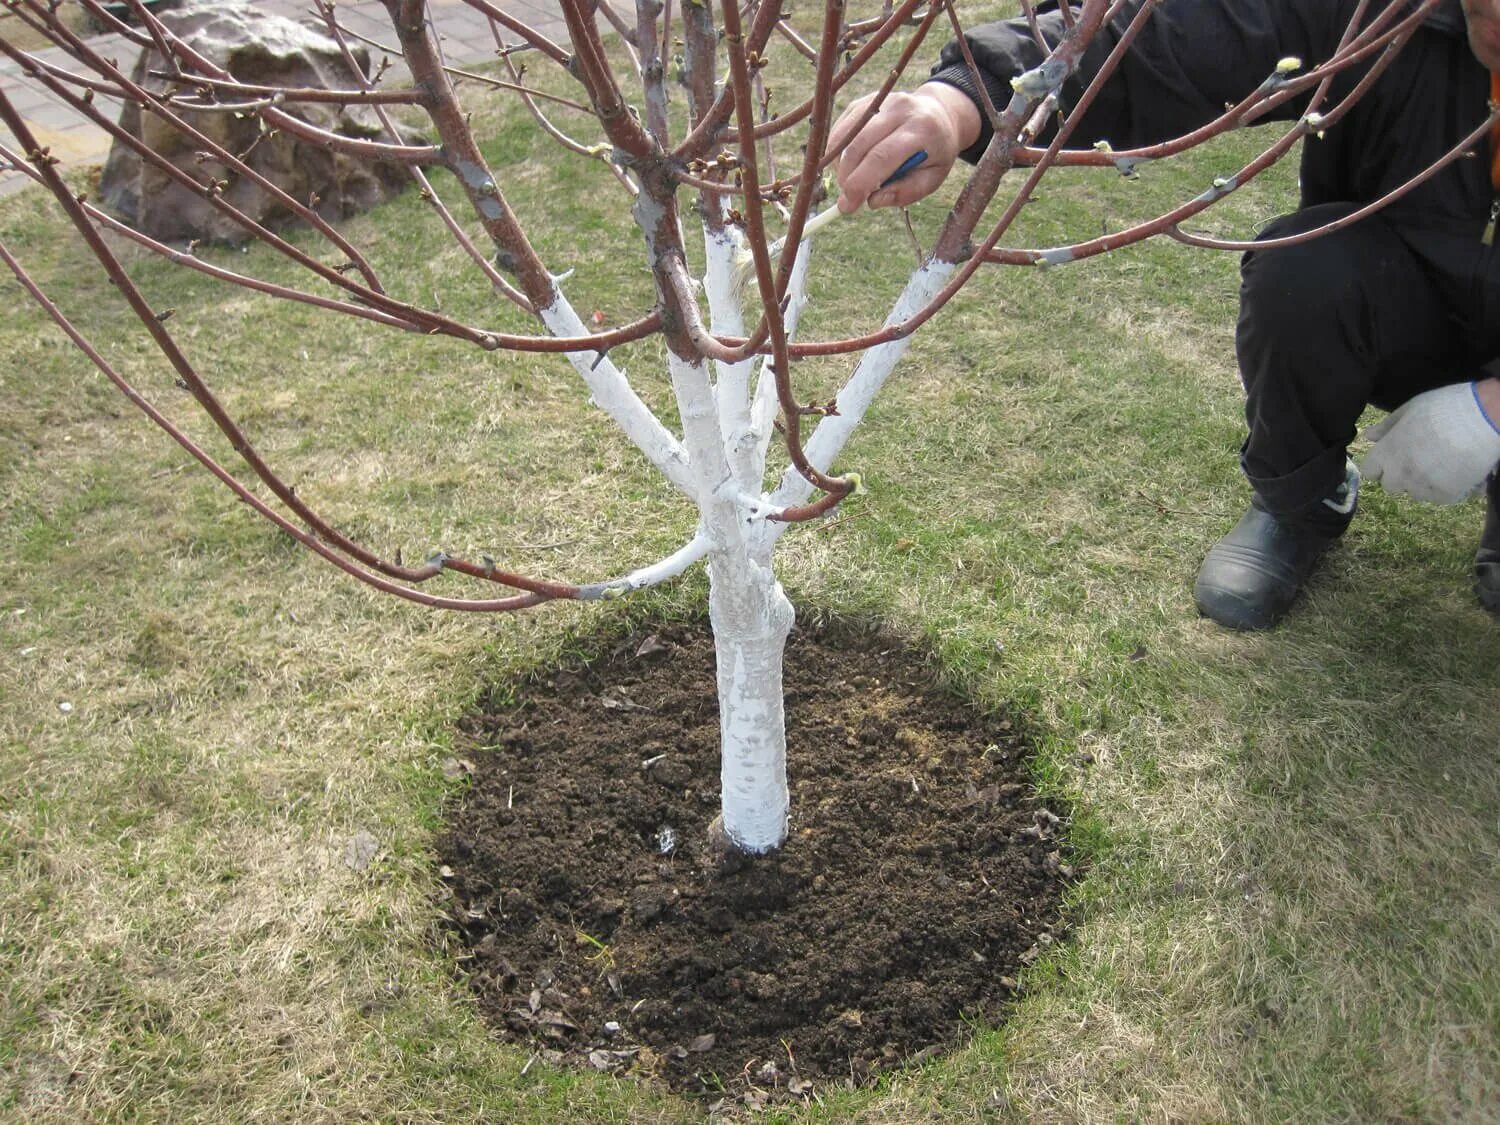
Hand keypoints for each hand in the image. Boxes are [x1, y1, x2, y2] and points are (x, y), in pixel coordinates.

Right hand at [829, 83, 981, 213]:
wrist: (939, 114)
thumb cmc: (935, 152)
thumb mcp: (933, 178)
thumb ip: (906, 192)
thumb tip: (873, 201)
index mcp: (922, 129)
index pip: (882, 157)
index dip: (860, 183)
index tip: (848, 206)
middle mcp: (899, 109)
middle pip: (859, 145)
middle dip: (846, 177)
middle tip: (846, 200)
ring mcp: (879, 102)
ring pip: (845, 136)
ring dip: (839, 165)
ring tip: (850, 180)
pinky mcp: (864, 101)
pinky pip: (841, 129)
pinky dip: (838, 152)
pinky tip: (849, 164)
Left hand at [1358, 379, 1499, 503]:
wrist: (1484, 416)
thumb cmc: (1445, 407)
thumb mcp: (1410, 409)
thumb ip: (1387, 427)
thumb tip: (1368, 437)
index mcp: (1388, 452)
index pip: (1370, 472)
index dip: (1380, 466)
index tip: (1393, 459)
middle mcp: (1401, 473)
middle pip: (1390, 486)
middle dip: (1400, 476)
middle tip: (1420, 460)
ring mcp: (1423, 486)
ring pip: (1415, 494)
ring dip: (1423, 484)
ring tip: (1441, 463)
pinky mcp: (1446, 494)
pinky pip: (1438, 498)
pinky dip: (1445, 489)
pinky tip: (1455, 472)